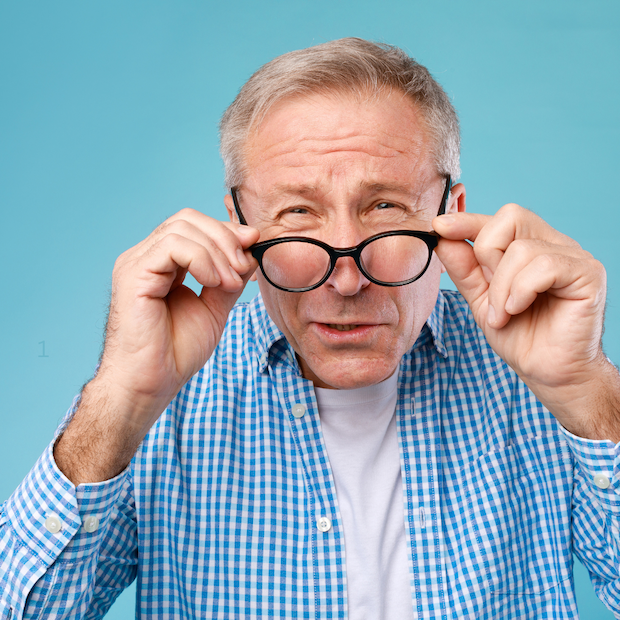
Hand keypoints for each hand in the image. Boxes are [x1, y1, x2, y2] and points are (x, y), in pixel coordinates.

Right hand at [55, 209, 258, 482]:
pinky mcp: (133, 274)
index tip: (253, 247)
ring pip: (182, 228)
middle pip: (188, 219)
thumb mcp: (214, 307)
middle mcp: (146, 257)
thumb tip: (250, 250)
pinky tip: (215, 282)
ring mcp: (136, 263)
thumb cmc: (175, 352)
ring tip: (231, 282)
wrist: (151, 384)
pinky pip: (172, 246)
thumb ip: (229, 278)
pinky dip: (202, 259)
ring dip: (218, 252)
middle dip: (225, 238)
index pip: (195, 226)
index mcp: (162, 263)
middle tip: (244, 268)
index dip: (227, 232)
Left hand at [434, 204, 619, 439]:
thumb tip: (443, 237)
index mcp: (531, 246)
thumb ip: (464, 268)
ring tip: (503, 315)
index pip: (500, 219)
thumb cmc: (520, 336)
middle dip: (487, 254)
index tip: (439, 226)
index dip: (468, 220)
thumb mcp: (481, 299)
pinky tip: (518, 309)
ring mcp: (573, 257)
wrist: (547, 372)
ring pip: (521, 249)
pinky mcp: (588, 274)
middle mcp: (554, 245)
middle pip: (511, 218)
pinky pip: (544, 265)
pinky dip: (520, 290)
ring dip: (501, 287)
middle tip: (489, 293)